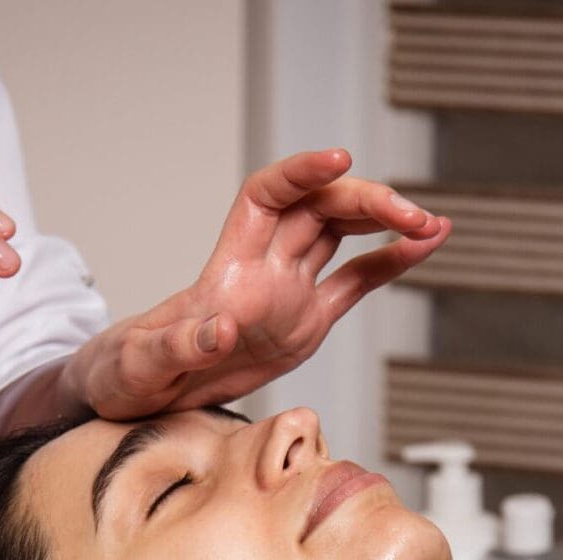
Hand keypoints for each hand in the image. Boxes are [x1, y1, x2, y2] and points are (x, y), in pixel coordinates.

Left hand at [61, 149, 450, 419]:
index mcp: (226, 268)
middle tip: (413, 214)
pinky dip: (387, 265)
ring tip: (433, 225)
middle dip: (367, 201)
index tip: (340, 161)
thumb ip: (182, 343)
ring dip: (387, 224)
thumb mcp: (143, 362)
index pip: (268, 195)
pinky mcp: (304, 322)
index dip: (302, 172)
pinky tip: (420, 250)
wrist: (141, 394)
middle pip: (319, 210)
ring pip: (342, 236)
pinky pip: (353, 284)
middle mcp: (262, 268)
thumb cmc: (130, 370)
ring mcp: (287, 292)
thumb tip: (223, 328)